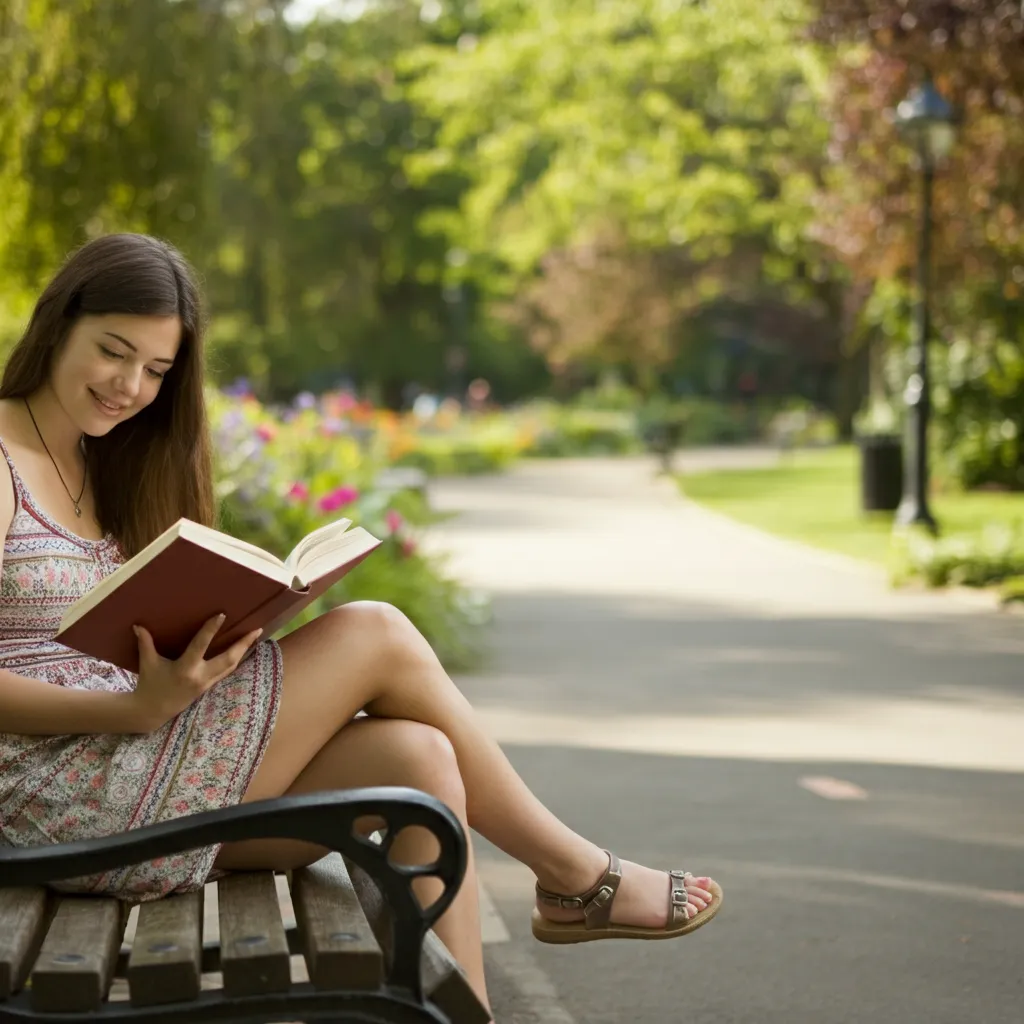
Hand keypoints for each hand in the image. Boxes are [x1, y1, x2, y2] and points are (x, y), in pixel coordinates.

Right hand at [129, 614, 262, 732]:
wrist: (152, 711)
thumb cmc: (149, 684)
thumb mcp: (147, 663)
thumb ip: (145, 643)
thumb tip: (138, 625)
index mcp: (185, 669)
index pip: (201, 645)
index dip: (211, 629)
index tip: (222, 615)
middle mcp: (200, 676)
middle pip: (228, 659)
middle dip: (243, 644)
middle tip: (256, 629)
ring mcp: (207, 683)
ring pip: (231, 666)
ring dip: (244, 651)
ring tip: (254, 636)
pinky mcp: (209, 687)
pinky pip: (227, 671)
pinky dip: (236, 659)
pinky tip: (243, 649)